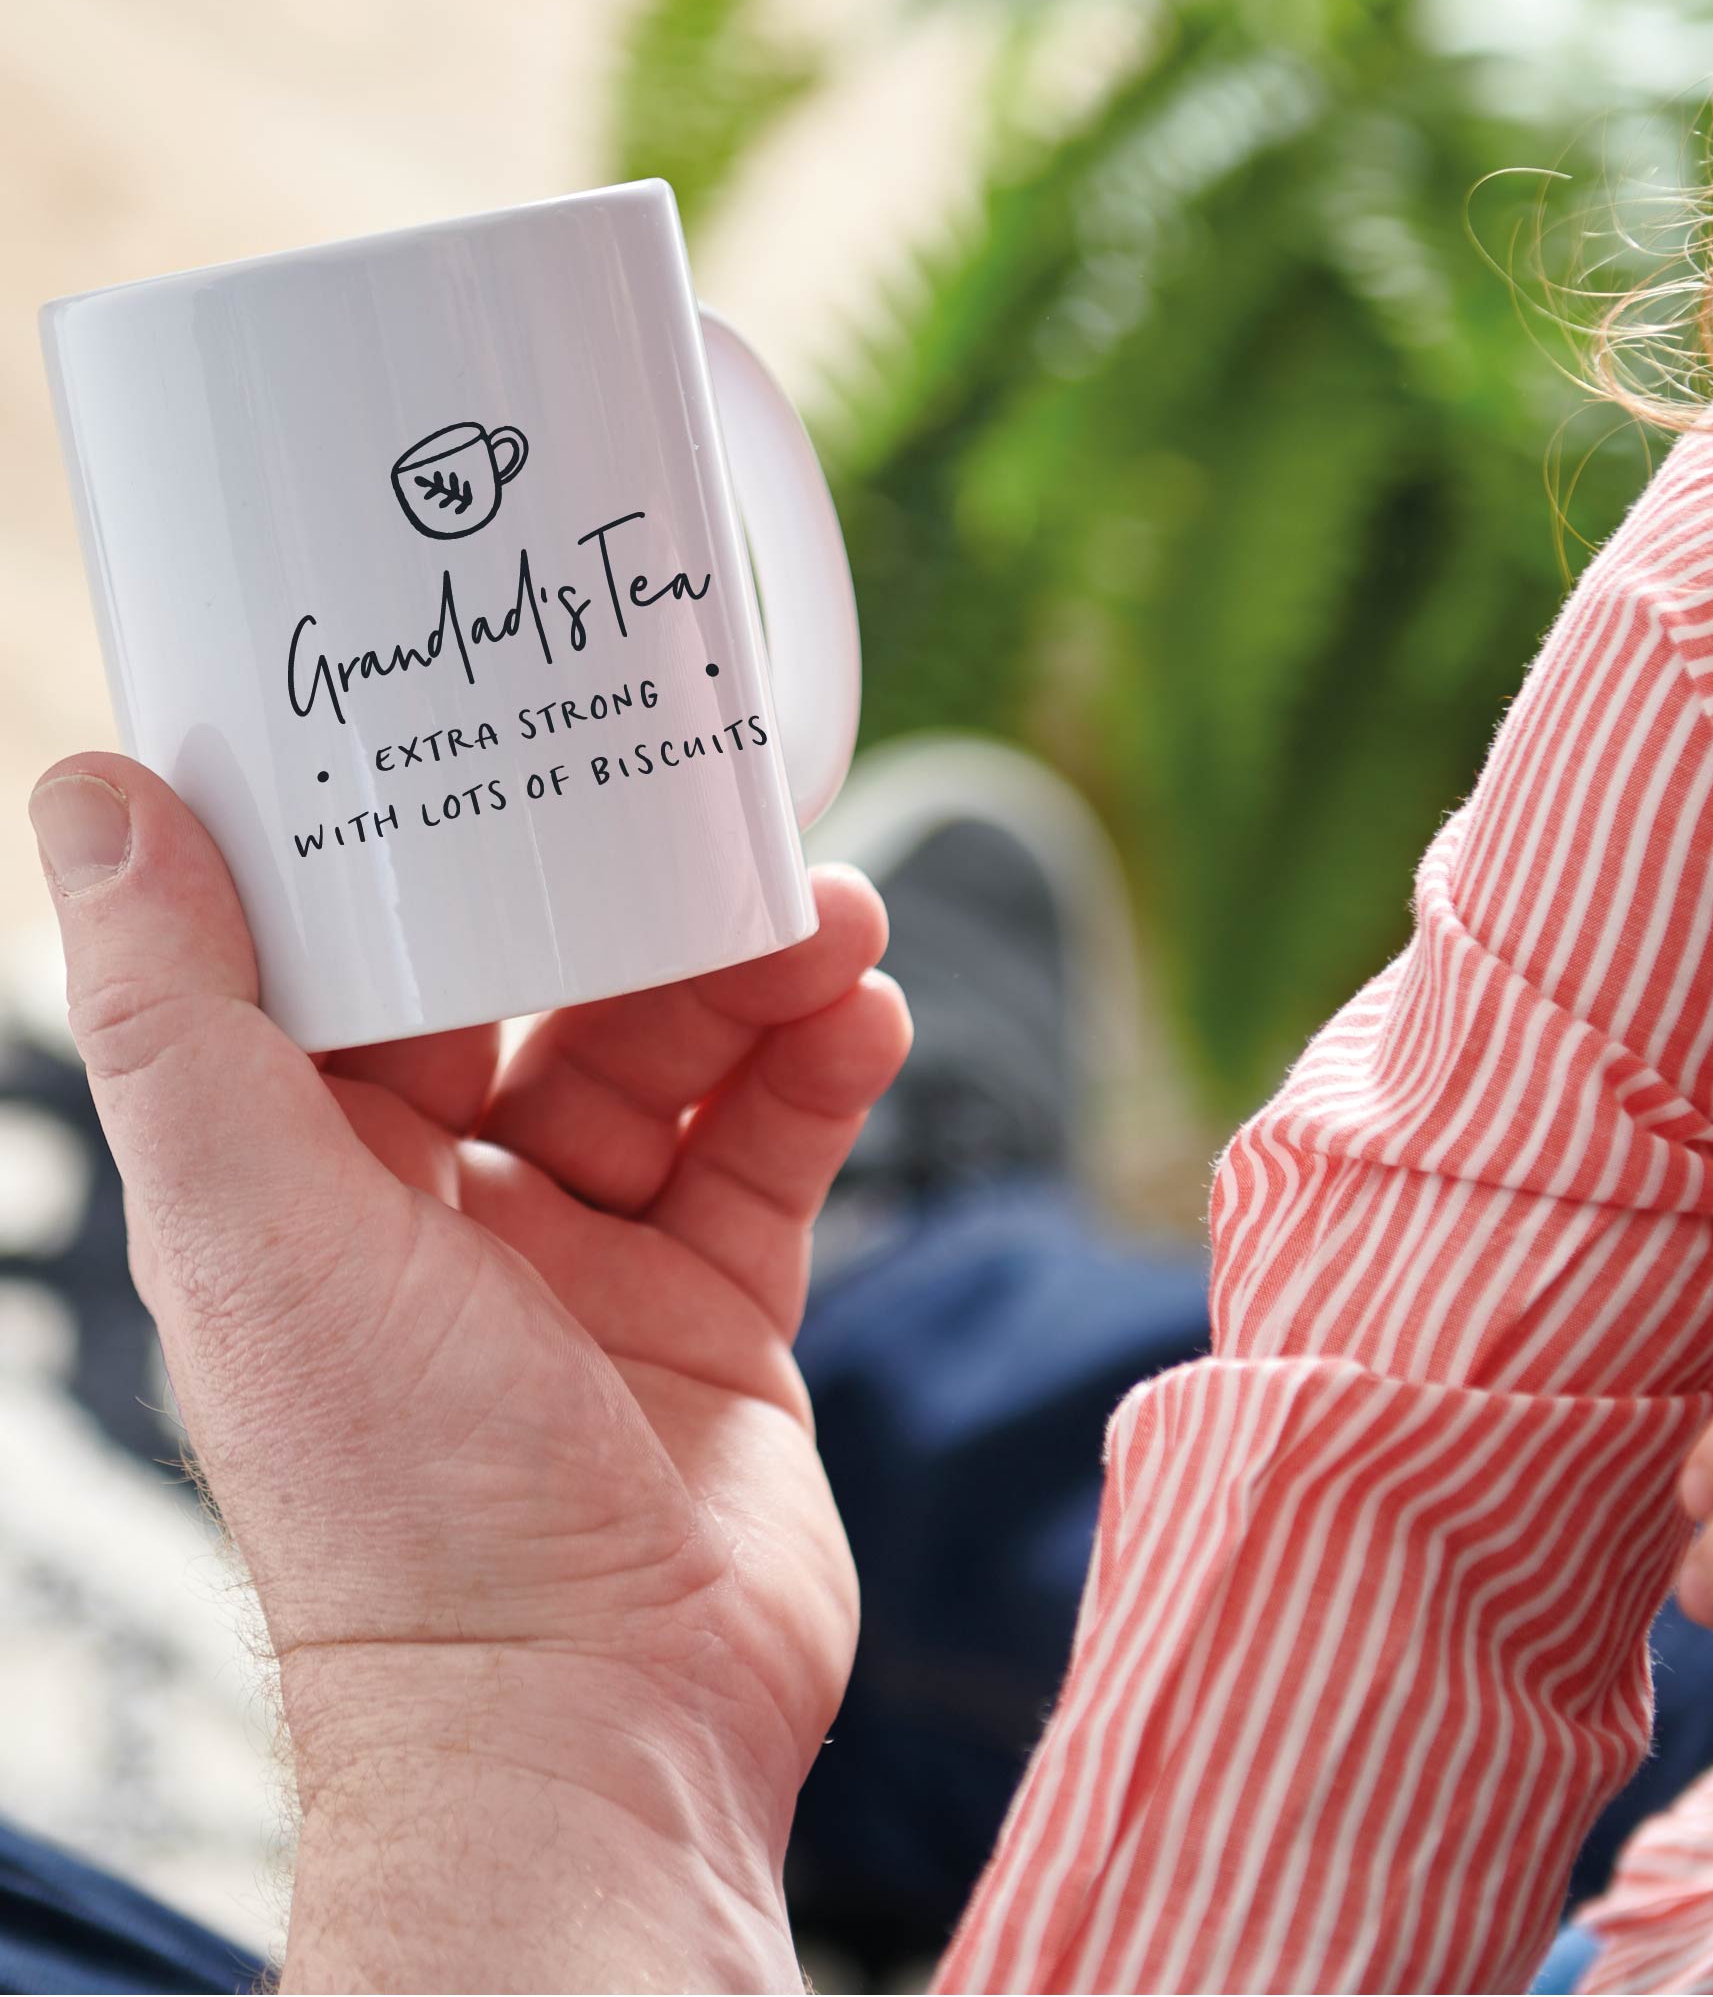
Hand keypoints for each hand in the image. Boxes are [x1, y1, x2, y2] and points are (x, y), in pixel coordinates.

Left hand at [29, 754, 909, 1989]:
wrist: (586, 1723)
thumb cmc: (399, 1498)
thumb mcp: (258, 1218)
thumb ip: (181, 1008)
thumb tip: (96, 791)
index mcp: (316, 1185)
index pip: (383, 971)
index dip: (451, 858)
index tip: (518, 745)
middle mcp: (449, 1216)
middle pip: (558, 1001)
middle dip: (648, 909)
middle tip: (724, 821)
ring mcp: (595, 1266)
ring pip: (686, 1064)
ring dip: (759, 976)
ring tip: (832, 916)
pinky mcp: (721, 1313)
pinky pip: (778, 1153)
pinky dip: (824, 1074)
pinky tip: (859, 1021)